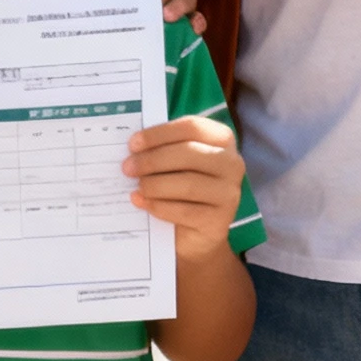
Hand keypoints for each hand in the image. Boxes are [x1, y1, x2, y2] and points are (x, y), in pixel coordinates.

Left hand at [125, 115, 245, 259]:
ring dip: (154, 184)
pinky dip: (158, 206)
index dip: (159, 134)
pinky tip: (142, 202)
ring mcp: (229, 193)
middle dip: (152, 160)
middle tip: (127, 167)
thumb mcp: (175, 163)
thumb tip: (134, 147)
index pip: (191, 127)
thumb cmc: (182, 189)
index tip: (133, 143)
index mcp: (222, 140)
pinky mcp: (220, 220)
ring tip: (137, 187)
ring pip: (187, 183)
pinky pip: (184, 210)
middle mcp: (232, 163)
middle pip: (188, 153)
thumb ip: (163, 149)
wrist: (196, 233)